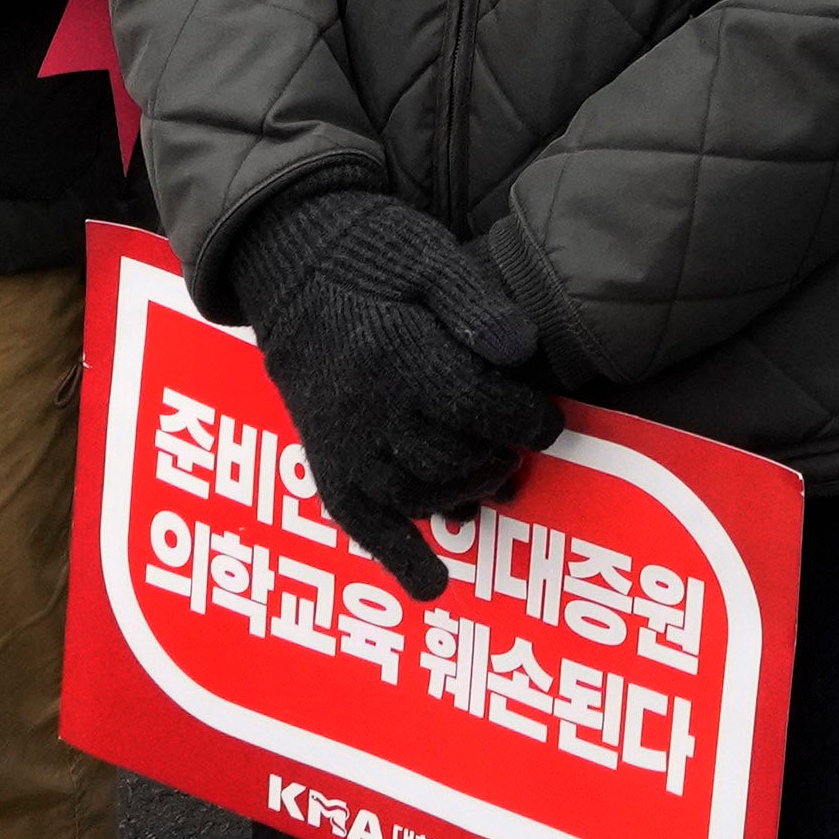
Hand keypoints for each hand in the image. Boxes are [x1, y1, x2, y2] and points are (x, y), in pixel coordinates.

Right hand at [229, 191, 563, 593]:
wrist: (288, 261)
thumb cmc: (369, 254)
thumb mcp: (429, 256)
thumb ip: (476, 303)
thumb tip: (524, 349)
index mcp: (394, 353)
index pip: (476, 407)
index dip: (525, 420)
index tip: (550, 422)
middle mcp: (364, 408)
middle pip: (450, 457)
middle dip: (499, 456)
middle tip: (522, 446)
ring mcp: (341, 442)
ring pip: (415, 495)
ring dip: (464, 495)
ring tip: (495, 478)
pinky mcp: (325, 461)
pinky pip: (361, 523)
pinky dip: (397, 558)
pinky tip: (433, 585)